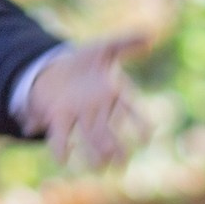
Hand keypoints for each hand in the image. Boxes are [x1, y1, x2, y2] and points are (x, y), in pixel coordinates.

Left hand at [23, 32, 147, 167]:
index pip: (133, 110)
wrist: (55, 68)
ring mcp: (78, 116)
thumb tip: (149, 35)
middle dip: (116, 148)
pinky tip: (62, 158)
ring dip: (94, 153)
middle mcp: (99, 110)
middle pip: (111, 131)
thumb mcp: (104, 48)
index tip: (148, 136)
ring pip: (90, 138)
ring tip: (99, 168)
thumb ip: (126, 42)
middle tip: (122, 164)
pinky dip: (61, 147)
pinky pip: (60, 135)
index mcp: (114, 95)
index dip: (141, 124)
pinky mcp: (57, 117)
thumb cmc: (85, 62)